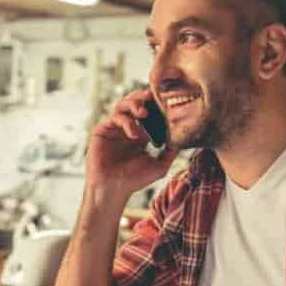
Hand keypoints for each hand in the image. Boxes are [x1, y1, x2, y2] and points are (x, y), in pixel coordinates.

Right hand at [85, 88, 178, 203]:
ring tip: (144, 113)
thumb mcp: (159, 166)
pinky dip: (126, 122)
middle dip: (143, 97)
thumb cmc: (134, 180)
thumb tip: (184, 140)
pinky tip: (134, 134)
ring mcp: (113, 128)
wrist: (113, 189)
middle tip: (153, 96)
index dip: (155, 105)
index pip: (148, 112)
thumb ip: (171, 152)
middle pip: (134, 103)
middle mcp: (126, 128)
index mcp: (140, 134)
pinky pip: (114, 118)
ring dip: (134, 104)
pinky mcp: (101, 130)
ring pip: (122, 105)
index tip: (167, 101)